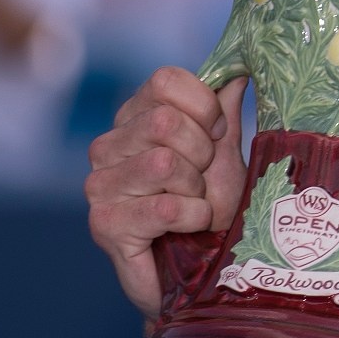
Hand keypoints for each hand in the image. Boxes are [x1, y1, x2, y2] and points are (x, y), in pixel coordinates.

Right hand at [84, 67, 246, 317]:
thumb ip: (224, 108)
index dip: (204, 107)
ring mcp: (100, 185)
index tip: (216, 134)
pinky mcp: (104, 224)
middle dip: (203, 153)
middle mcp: (108, 145)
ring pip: (164, 163)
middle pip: (165, 121)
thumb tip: (238, 66)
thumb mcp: (224, 151)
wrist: (200, 270)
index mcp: (135, 117)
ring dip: (197, 190)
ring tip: (194, 204)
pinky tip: (187, 226)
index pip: (165, 81)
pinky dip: (192, 217)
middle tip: (203, 179)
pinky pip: (164, 207)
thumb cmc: (210, 207)